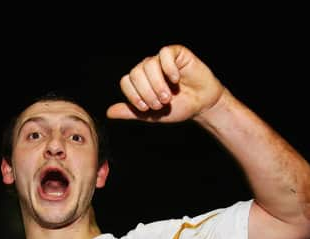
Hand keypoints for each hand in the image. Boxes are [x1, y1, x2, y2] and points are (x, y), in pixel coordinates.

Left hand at [106, 45, 223, 122]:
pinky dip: (168, 68)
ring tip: (168, 97)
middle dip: (146, 92)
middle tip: (159, 104)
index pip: (126, 81)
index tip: (146, 108)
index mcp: (139, 81)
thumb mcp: (150, 115)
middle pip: (135, 73)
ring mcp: (161, 60)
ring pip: (148, 64)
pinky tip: (175, 80)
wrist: (201, 105)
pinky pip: (165, 54)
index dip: (134, 96)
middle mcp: (148, 68)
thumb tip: (108, 113)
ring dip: (157, 84)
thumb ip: (130, 112)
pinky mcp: (176, 53)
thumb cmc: (177, 108)